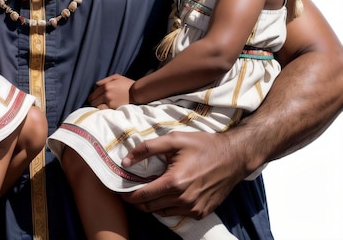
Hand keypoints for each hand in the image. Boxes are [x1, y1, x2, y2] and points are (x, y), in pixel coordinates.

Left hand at [88, 74, 134, 108]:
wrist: (136, 92)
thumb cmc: (127, 84)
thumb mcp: (116, 77)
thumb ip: (105, 80)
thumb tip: (96, 84)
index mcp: (106, 86)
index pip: (93, 93)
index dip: (91, 97)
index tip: (92, 99)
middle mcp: (106, 94)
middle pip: (93, 100)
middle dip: (92, 102)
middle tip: (94, 103)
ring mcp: (109, 101)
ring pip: (97, 106)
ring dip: (96, 106)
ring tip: (98, 106)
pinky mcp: (113, 107)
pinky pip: (103, 110)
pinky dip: (101, 109)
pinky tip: (103, 109)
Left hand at [121, 131, 243, 218]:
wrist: (233, 157)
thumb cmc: (203, 145)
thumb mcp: (173, 140)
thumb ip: (147, 149)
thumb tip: (126, 161)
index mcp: (174, 182)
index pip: (143, 195)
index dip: (128, 195)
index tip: (120, 192)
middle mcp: (183, 200)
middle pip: (150, 207)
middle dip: (137, 201)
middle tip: (130, 192)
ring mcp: (193, 208)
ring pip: (162, 212)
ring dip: (152, 204)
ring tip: (147, 191)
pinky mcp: (201, 212)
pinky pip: (177, 213)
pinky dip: (167, 207)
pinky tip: (166, 194)